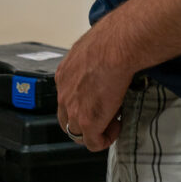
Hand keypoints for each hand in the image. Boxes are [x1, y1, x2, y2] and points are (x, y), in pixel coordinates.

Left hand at [55, 18, 134, 151]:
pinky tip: (116, 127)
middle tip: (105, 114)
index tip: (99, 99)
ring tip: (112, 121)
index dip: (83, 103)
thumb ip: (92, 58)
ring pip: (78, 134)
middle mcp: (64, 92)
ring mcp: (73, 109)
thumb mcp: (93, 47)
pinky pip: (93, 142)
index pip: (66, 97)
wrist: (117, 45)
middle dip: (85, 121)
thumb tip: (104, 58)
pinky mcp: (88, 122)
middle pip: (67, 119)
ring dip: (95, 131)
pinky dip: (105, 139)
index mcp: (64, 73)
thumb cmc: (111, 39)